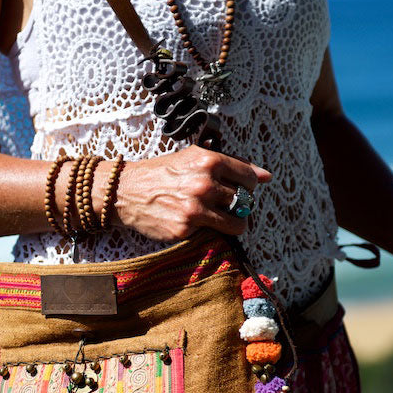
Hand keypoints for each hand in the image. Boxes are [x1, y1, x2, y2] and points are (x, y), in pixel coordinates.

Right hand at [109, 146, 271, 241]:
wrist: (127, 191)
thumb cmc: (162, 172)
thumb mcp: (193, 158)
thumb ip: (230, 164)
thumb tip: (265, 176)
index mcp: (208, 161)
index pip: (249, 177)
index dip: (249, 185)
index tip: (242, 188)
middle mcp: (204, 184)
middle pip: (245, 201)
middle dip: (240, 204)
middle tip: (226, 203)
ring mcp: (195, 208)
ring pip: (237, 223)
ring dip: (235, 223)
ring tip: (223, 218)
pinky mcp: (186, 228)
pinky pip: (213, 234)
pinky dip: (208, 230)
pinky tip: (194, 222)